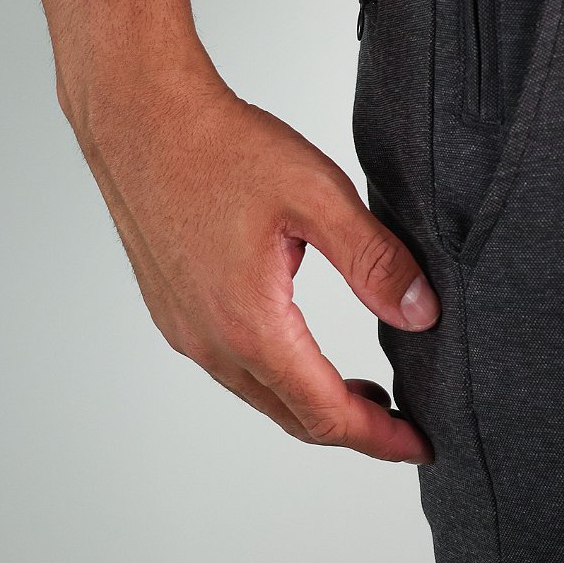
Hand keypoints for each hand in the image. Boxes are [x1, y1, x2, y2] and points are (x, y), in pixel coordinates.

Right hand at [67, 61, 438, 463]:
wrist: (141, 118)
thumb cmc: (223, 147)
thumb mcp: (318, 196)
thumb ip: (375, 262)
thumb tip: (422, 315)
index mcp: (250, 324)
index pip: (327, 413)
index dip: (380, 437)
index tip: (420, 444)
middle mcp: (210, 341)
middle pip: (292, 416)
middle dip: (353, 429)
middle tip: (401, 424)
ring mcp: (184, 329)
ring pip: (260, 394)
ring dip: (312, 402)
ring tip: (363, 390)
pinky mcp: (172, 309)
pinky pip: (232, 366)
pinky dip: (277, 374)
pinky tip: (301, 346)